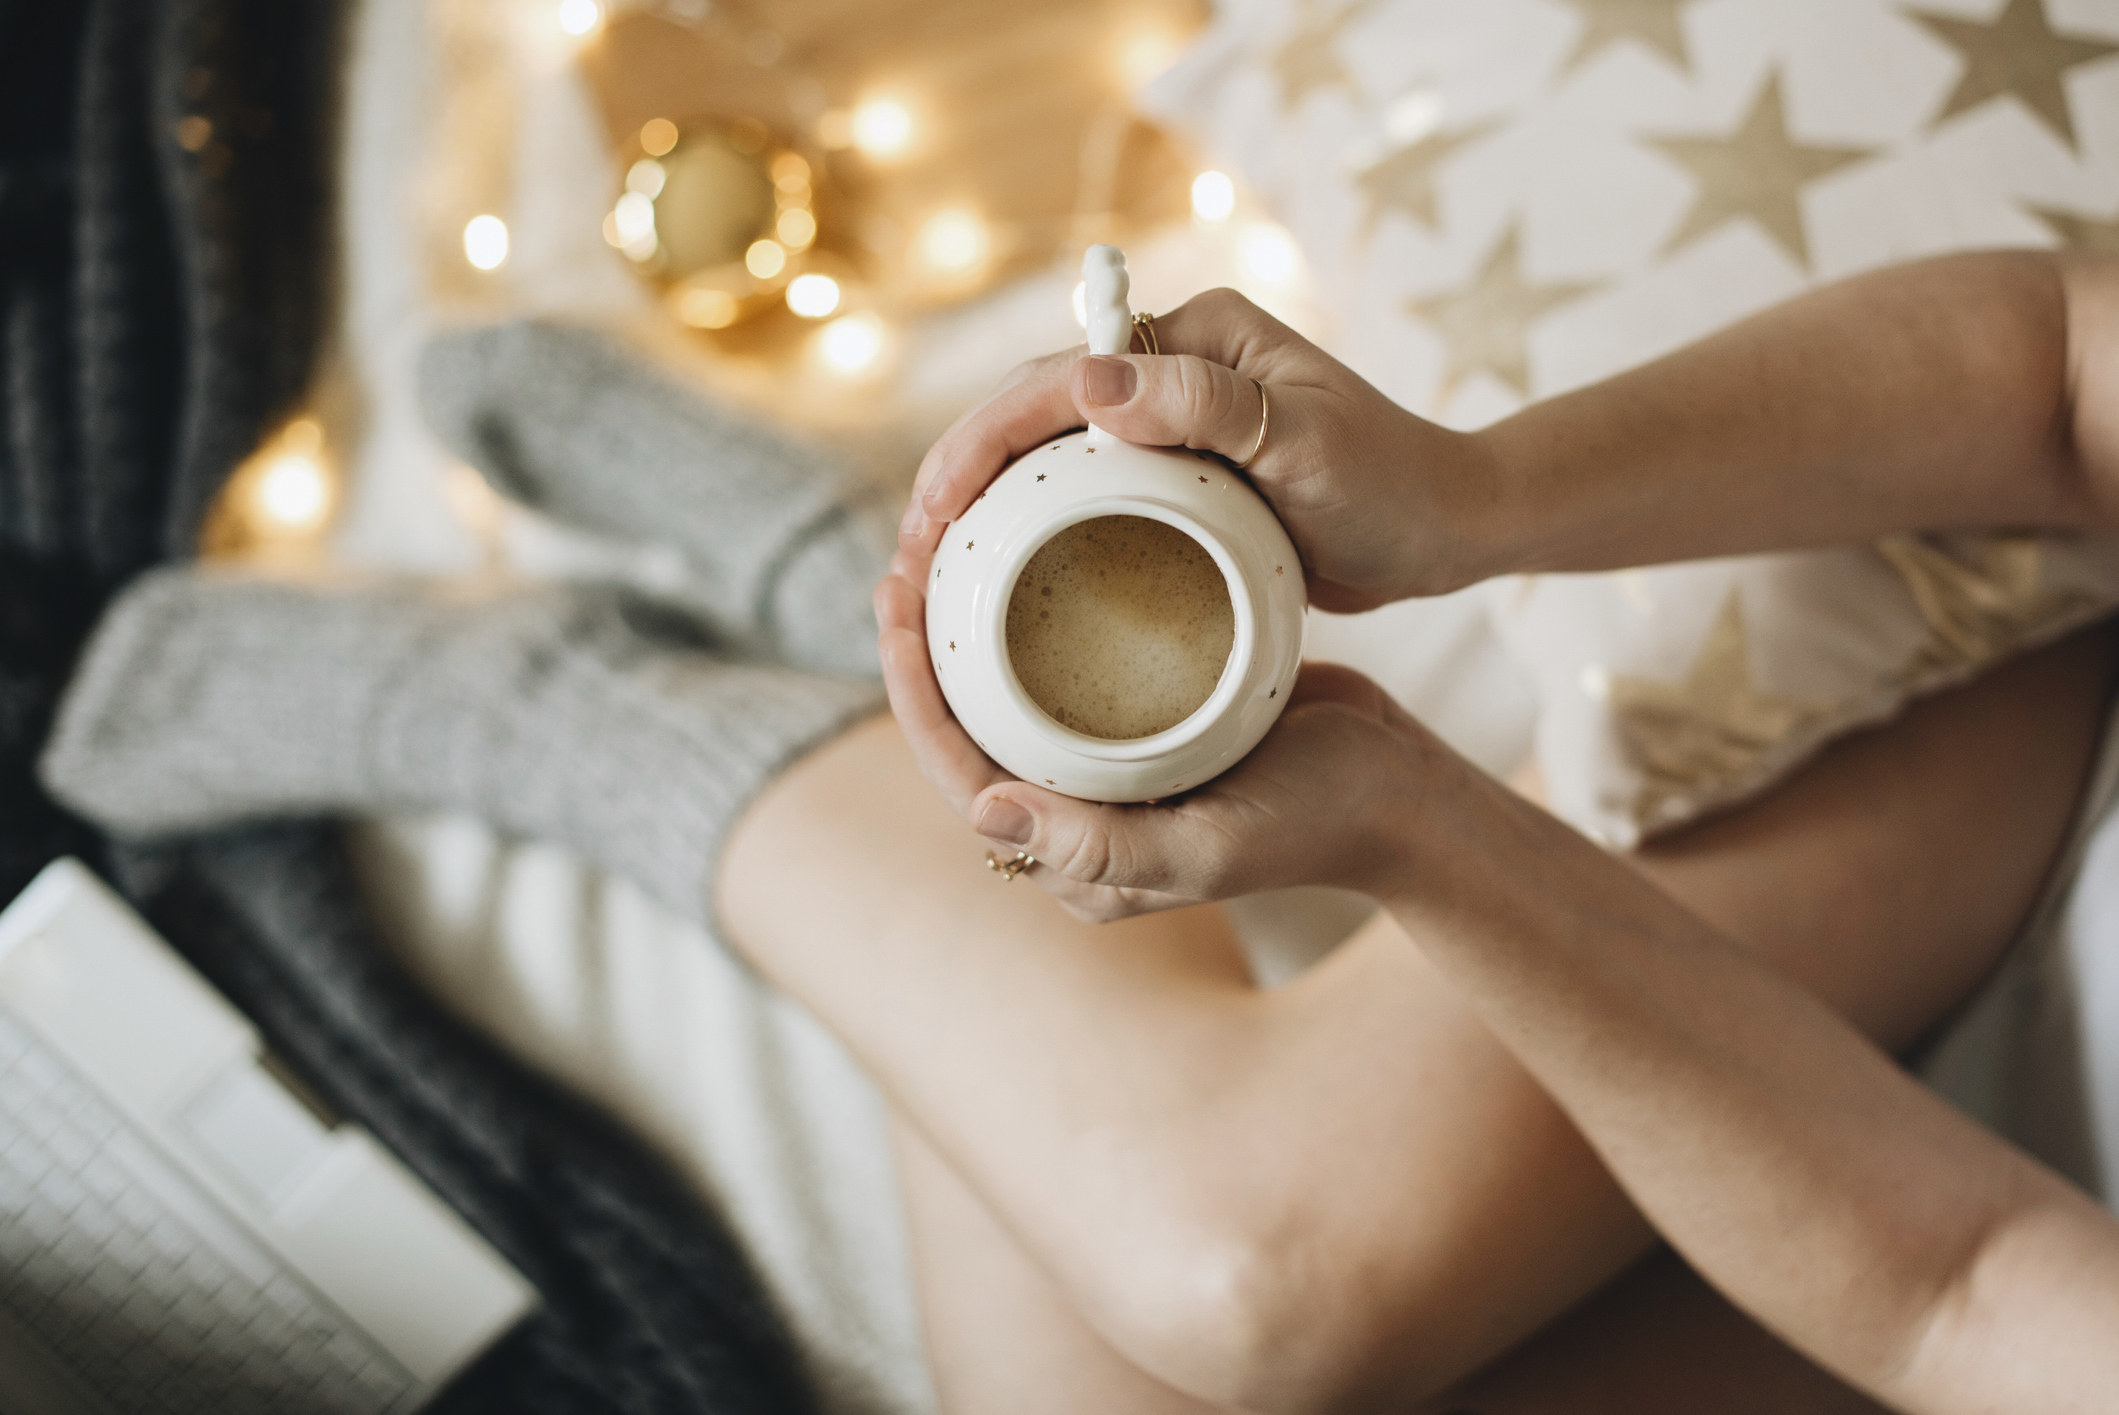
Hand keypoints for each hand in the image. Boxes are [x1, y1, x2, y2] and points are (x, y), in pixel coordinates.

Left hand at [874, 573, 1437, 921]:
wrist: (1400, 794)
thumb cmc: (1317, 822)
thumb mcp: (1214, 846)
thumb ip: (1104, 849)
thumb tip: (986, 815)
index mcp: (1073, 862)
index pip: (961, 777)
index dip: (913, 694)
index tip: (894, 605)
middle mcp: (1075, 820)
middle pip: (969, 729)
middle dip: (923, 648)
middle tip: (904, 555)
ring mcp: (1107, 771)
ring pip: (1006, 693)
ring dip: (965, 624)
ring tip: (942, 542)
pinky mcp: (1141, 724)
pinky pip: (1061, 666)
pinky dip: (1031, 610)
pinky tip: (1021, 547)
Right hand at [893, 288, 1502, 610]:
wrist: (1449, 530)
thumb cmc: (1391, 484)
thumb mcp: (1305, 444)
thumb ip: (1205, 407)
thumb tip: (1087, 385)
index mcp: (1193, 338)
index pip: (1058, 379)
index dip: (980, 441)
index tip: (933, 510)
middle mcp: (1172, 371)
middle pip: (1034, 416)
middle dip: (960, 479)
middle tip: (909, 561)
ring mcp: (1170, 427)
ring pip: (1049, 464)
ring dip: (985, 513)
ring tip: (931, 582)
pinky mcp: (1177, 482)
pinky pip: (1087, 505)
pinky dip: (1036, 539)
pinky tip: (1000, 591)